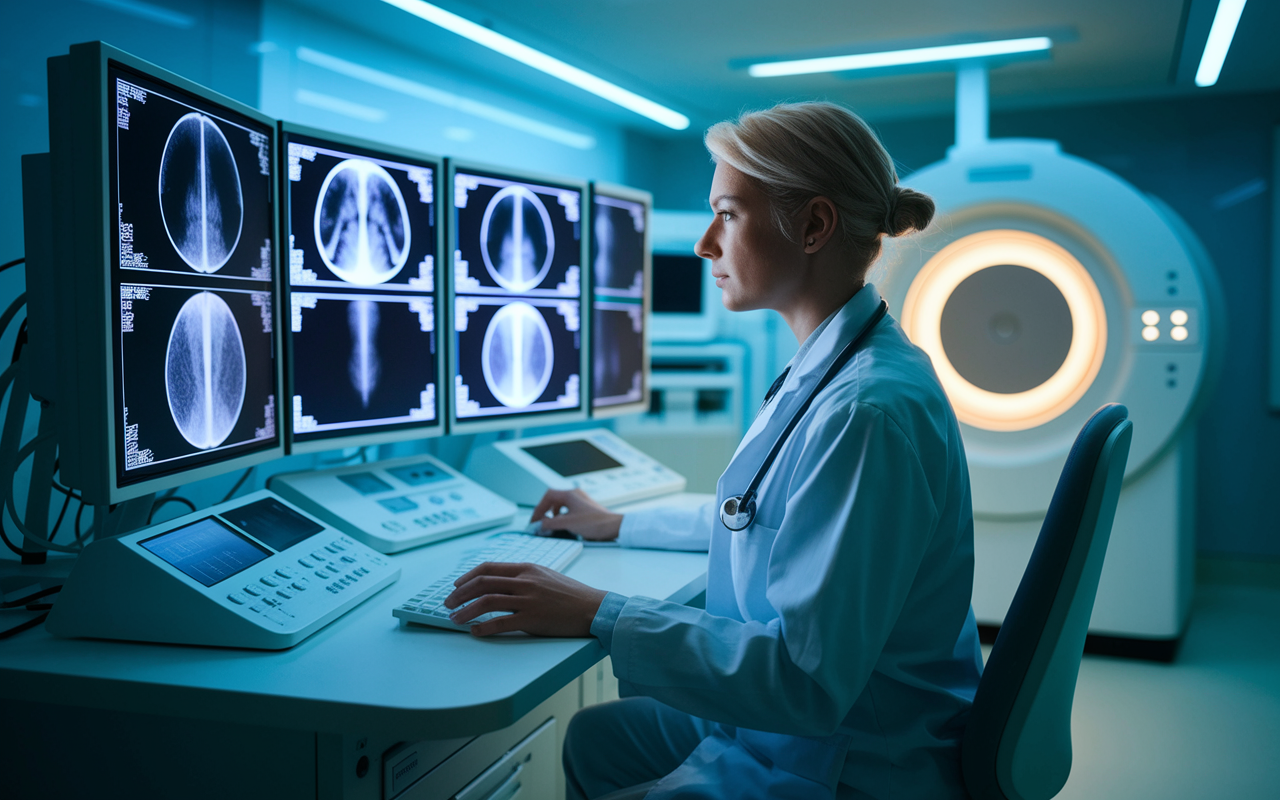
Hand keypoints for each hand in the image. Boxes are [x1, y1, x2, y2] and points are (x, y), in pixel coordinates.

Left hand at [445, 562, 607, 637]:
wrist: (594, 608)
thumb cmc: (571, 594)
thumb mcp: (546, 576)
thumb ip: (524, 577)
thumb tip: (500, 584)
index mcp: (527, 568)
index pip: (489, 568)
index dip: (467, 577)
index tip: (456, 586)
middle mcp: (525, 581)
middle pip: (482, 583)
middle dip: (460, 593)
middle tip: (448, 604)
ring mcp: (528, 599)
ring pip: (487, 601)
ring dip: (466, 610)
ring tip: (455, 619)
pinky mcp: (533, 619)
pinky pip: (501, 622)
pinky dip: (483, 627)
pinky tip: (475, 631)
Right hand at [530, 488, 622, 541]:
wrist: (613, 527)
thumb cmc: (595, 523)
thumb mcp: (568, 523)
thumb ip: (550, 523)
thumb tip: (539, 525)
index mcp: (570, 494)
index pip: (548, 496)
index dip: (539, 508)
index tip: (535, 520)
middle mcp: (575, 495)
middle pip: (553, 499)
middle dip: (545, 511)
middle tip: (539, 522)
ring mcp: (581, 501)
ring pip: (561, 505)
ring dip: (553, 514)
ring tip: (550, 524)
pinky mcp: (585, 509)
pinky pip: (568, 510)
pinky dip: (561, 516)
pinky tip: (562, 525)